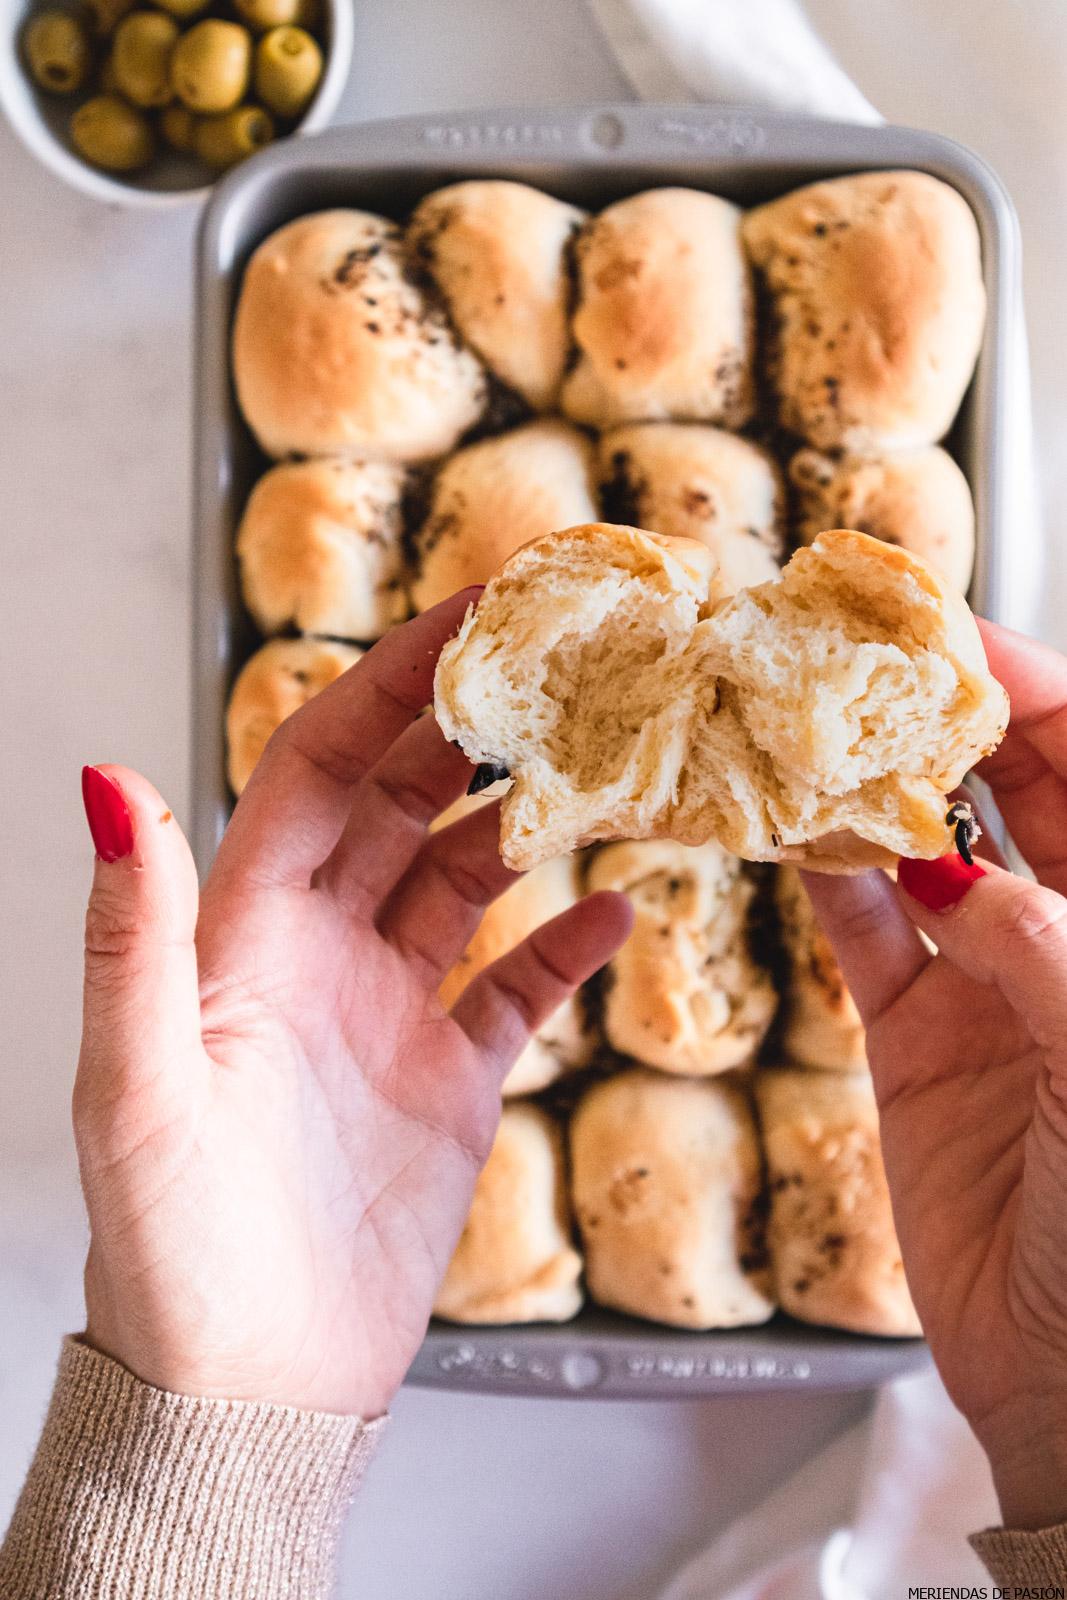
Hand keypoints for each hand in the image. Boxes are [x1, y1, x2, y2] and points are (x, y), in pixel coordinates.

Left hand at [74, 593, 631, 1419]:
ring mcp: (388, 1012)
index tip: (471, 615)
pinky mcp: (448, 1081)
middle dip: (473, 723)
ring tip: (606, 762)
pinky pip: (517, 986)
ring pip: (467, 876)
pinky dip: (566, 944)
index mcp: (243, 933)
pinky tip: (618, 912)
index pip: (325, 767)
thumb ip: (132, 934)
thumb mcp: (137, 1088)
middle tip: (562, 656)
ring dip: (528, 817)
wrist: (250, 1393)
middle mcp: (319, 952)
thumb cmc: (173, 1252)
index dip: (392, 684)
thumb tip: (108, 779)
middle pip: (405, 799)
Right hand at [804, 619, 1066, 1530]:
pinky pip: (866, 938)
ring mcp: (992, 983)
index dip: (1032, 690)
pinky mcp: (917, 1039)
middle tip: (852, 664)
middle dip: (937, 720)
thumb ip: (1048, 958)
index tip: (951, 632)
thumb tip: (962, 882)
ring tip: (802, 729)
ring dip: (868, 792)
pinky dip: (828, 883)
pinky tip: (790, 834)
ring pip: (925, 853)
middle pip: (1009, 790)